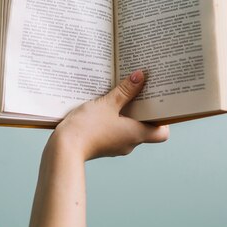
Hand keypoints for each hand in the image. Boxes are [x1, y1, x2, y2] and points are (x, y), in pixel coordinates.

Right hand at [48, 70, 168, 160]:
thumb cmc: (87, 128)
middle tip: (140, 92)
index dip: (163, 119)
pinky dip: (112, 120)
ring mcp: (115, 146)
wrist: (63, 149)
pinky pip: (113, 131)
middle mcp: (129, 143)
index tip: (158, 103)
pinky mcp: (102, 145)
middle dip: (142, 110)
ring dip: (125, 114)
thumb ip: (125, 91)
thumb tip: (141, 77)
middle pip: (144, 127)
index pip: (161, 133)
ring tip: (120, 95)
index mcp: (136, 134)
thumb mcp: (107, 104)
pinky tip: (103, 106)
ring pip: (127, 128)